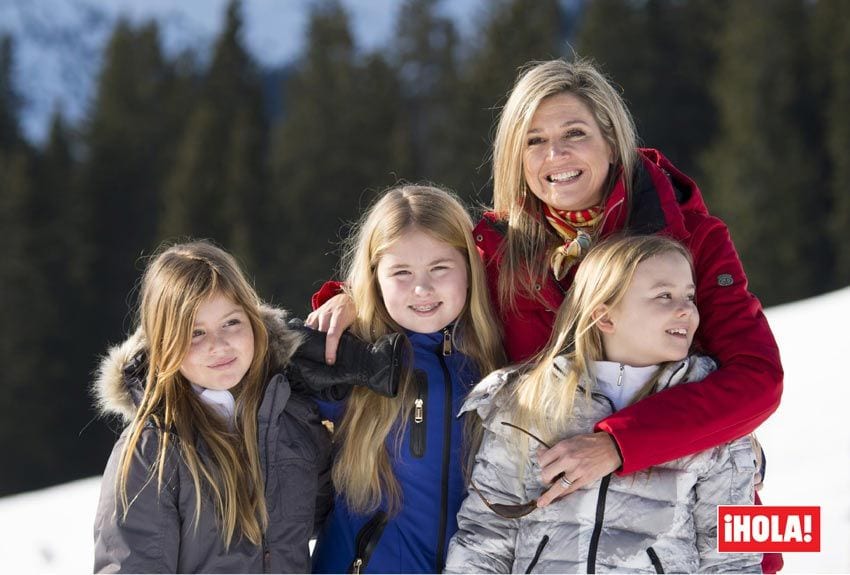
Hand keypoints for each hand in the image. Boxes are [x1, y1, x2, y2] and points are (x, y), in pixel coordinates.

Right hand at [288, 319, 403, 397]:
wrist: (346, 297)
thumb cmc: (355, 312)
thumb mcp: (360, 321)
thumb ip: (358, 334)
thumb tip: (361, 353)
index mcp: (340, 316)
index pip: (333, 335)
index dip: (330, 349)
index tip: (330, 361)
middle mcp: (327, 313)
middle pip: (320, 335)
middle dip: (320, 349)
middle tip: (323, 364)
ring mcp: (318, 313)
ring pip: (311, 332)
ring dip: (313, 344)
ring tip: (315, 356)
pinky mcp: (313, 315)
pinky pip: (307, 328)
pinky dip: (308, 337)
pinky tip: (310, 346)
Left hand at [535, 432, 621, 506]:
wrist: (611, 447)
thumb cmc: (591, 442)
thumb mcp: (571, 440)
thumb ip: (556, 449)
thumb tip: (541, 454)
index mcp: (563, 447)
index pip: (543, 460)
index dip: (541, 464)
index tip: (544, 466)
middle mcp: (568, 459)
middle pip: (546, 474)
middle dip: (545, 478)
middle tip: (548, 478)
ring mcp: (577, 471)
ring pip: (557, 486)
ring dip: (548, 495)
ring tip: (541, 503)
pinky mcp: (585, 480)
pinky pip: (570, 490)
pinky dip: (562, 494)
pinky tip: (558, 497)